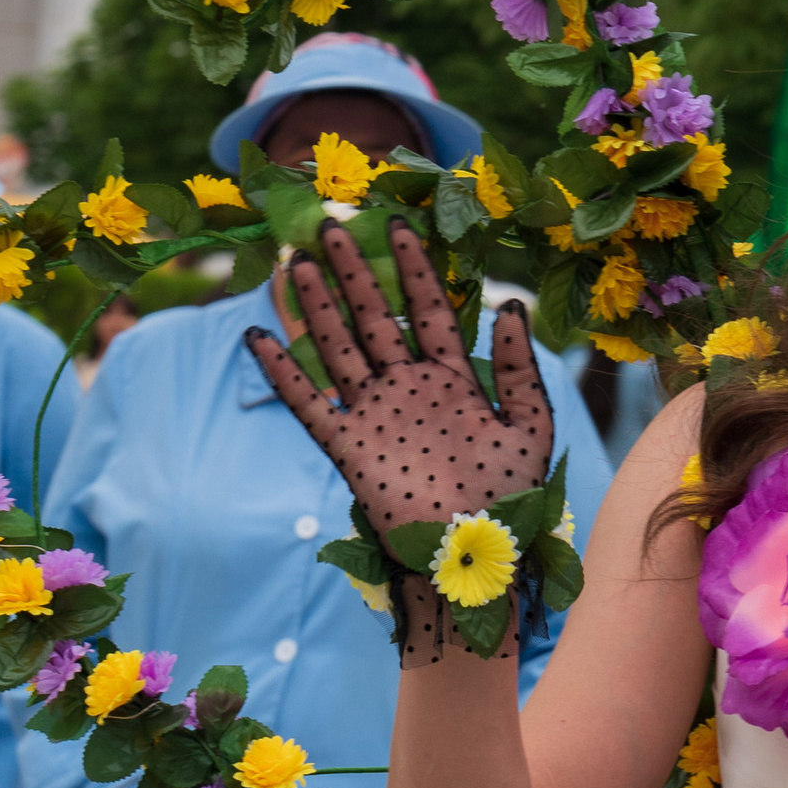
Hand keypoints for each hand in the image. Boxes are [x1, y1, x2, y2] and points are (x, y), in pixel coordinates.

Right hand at [245, 221, 553, 641]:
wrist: (476, 561)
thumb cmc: (510, 499)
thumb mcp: (529, 426)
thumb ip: (518, 367)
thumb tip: (508, 306)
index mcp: (455, 380)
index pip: (431, 311)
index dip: (414, 270)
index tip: (396, 226)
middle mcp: (410, 390)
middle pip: (377, 320)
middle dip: (355, 274)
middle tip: (332, 225)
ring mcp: (376, 417)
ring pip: (340, 350)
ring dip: (318, 309)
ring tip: (296, 264)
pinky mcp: (348, 449)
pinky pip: (309, 404)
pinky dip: (283, 373)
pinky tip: (259, 339)